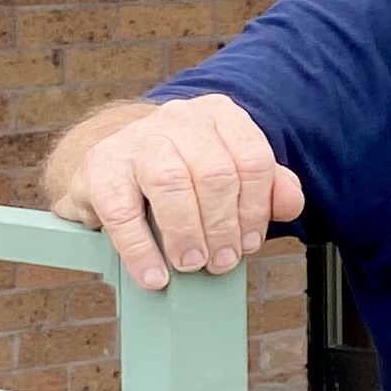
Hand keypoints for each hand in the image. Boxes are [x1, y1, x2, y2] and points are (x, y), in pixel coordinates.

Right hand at [56, 96, 302, 288]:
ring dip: (188, 235)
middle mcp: (179, 119)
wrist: (112, 162)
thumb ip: (268, 185)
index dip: (256, 210)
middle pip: (215, 175)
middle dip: (223, 227)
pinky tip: (154, 274)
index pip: (253, 161)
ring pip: (171, 185)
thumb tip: (290, 204)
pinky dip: (141, 250)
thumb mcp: (230, 170)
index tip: (249, 244)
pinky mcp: (100, 167)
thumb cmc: (182, 171)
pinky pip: (122, 212)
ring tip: (193, 265)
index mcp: (219, 116)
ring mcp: (137, 139)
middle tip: (222, 262)